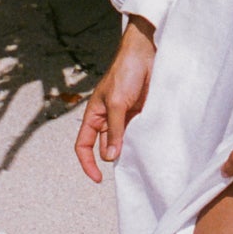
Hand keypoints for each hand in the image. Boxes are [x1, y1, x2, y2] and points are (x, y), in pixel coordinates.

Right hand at [74, 16, 155, 180]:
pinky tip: (149, 146)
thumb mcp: (117, 103)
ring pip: (123, 142)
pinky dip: (142, 141)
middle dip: (112, 157)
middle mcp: (107, 118)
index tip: (98, 179)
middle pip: (104, 146)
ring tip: (140, 156)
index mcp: (94, 115)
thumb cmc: (125, 72)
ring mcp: (125, 117)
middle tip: (127, 164)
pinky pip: (138, 134)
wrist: (147, 54)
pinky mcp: (141, 114)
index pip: (83, 144)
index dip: (87, 163)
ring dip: (129, 150)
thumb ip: (114, 130)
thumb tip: (109, 157)